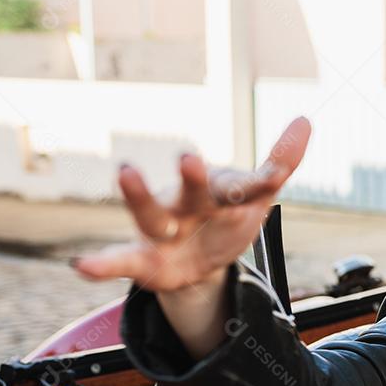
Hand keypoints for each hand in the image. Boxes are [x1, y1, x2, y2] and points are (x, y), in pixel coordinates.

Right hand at [71, 117, 310, 291]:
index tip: (267, 166)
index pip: (239, 185)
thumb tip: (305, 121)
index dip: (254, 180)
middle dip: (196, 178)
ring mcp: (163, 229)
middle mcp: (188, 205)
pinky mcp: (144, 260)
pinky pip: (120, 260)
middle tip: (192, 156)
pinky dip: (101, 264)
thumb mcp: (257, 197)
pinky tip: (80, 265)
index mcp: (219, 192)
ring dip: (138, 195)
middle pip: (194, 192)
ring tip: (125, 171)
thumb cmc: (226, 217)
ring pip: (150, 215)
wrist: (197, 261)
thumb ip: (280, 161)